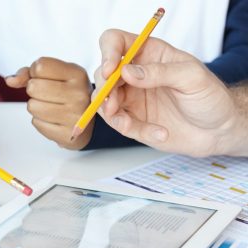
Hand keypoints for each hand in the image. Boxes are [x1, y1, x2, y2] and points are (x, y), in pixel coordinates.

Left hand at [6, 57, 93, 148]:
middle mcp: (78, 94)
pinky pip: (36, 123)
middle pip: (33, 87)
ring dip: (36, 107)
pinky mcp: (67, 134)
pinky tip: (54, 119)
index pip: (40, 66)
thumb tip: (10, 80)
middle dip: (34, 91)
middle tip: (48, 95)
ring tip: (51, 107)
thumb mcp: (55, 76)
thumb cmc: (67, 94)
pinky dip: (40, 121)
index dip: (35, 72)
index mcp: (77, 74)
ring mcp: (74, 116)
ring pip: (32, 106)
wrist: (87, 122)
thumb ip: (29, 73)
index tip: (46, 78)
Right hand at [94, 29, 247, 156]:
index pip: (115, 42)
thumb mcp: (192, 78)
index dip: (107, 53)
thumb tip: (126, 71)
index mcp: (149, 53)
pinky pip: (119, 124)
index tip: (110, 71)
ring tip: (128, 125)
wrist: (218, 130)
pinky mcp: (131, 120)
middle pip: (102, 75)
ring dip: (111, 114)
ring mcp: (130, 97)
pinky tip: (159, 132)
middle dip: (104, 91)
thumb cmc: (210, 97)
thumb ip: (160, 72)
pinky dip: (134, 130)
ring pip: (102, 101)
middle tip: (113, 105)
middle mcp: (135, 74)